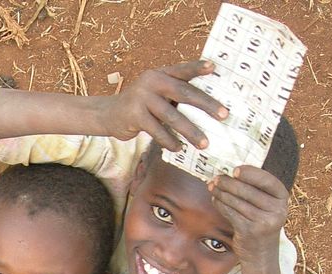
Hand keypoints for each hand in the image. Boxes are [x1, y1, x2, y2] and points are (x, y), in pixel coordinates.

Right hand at [106, 59, 228, 150]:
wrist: (108, 114)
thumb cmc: (140, 104)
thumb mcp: (155, 92)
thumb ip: (174, 92)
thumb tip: (206, 105)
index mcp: (160, 74)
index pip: (182, 70)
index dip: (197, 68)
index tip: (214, 68)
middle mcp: (151, 82)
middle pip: (183, 93)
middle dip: (206, 105)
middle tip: (223, 115)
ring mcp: (142, 98)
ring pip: (172, 116)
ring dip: (190, 131)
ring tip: (204, 143)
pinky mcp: (134, 115)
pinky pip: (157, 130)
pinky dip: (169, 141)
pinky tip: (179, 148)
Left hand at [207, 167, 287, 272]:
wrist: (261, 253)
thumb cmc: (261, 222)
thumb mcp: (267, 205)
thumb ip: (256, 189)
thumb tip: (231, 172)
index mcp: (283, 198)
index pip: (267, 180)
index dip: (250, 174)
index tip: (234, 170)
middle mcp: (277, 209)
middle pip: (248, 191)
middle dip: (229, 183)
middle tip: (216, 178)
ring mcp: (264, 222)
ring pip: (237, 202)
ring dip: (221, 193)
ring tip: (212, 186)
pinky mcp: (250, 231)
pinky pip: (231, 213)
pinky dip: (221, 205)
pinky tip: (215, 199)